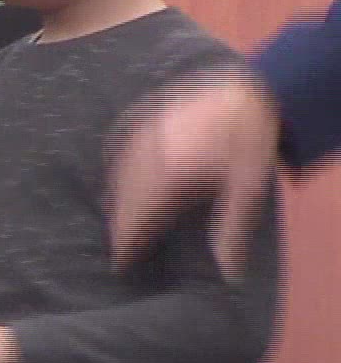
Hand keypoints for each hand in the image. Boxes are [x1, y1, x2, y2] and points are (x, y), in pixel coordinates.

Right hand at [111, 68, 280, 276]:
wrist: (244, 89)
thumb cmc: (246, 141)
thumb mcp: (247, 189)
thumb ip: (231, 231)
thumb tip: (228, 273)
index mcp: (169, 176)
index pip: (137, 218)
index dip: (126, 243)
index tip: (120, 264)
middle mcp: (146, 158)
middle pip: (122, 201)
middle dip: (118, 227)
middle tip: (118, 249)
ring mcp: (139, 138)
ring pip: (117, 179)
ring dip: (116, 204)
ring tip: (117, 223)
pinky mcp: (138, 123)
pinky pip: (118, 156)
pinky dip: (116, 177)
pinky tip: (120, 185)